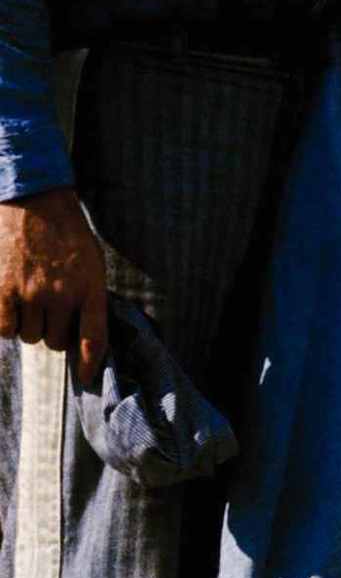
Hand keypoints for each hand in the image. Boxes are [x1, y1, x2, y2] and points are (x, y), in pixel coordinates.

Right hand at [0, 188, 107, 380]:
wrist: (33, 200)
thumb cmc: (66, 232)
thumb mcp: (91, 261)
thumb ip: (87, 296)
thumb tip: (82, 335)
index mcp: (90, 287)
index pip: (94, 338)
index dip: (90, 363)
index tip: (87, 377)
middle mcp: (62, 294)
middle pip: (57, 342)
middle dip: (54, 333)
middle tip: (48, 311)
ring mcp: (31, 293)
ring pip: (30, 337)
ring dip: (29, 326)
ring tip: (29, 298)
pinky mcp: (1, 290)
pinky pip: (3, 330)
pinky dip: (5, 323)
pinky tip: (9, 304)